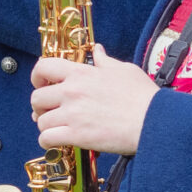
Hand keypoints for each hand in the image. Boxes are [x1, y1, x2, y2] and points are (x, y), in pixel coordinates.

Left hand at [28, 47, 156, 154]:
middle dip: (40, 107)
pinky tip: (57, 142)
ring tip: (59, 129)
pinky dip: (48, 142)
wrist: (155, 121)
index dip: (38, 76)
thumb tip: (97, 50)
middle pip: (36, 98)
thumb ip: (106, 61)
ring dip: (47, 126)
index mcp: (82, 73)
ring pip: (40, 121)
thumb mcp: (125, 70)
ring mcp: (73, 114)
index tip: (42, 84)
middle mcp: (73, 91)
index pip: (44, 67)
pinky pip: (46, 138)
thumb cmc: (144, 97)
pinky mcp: (77, 135)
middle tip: (51, 112)